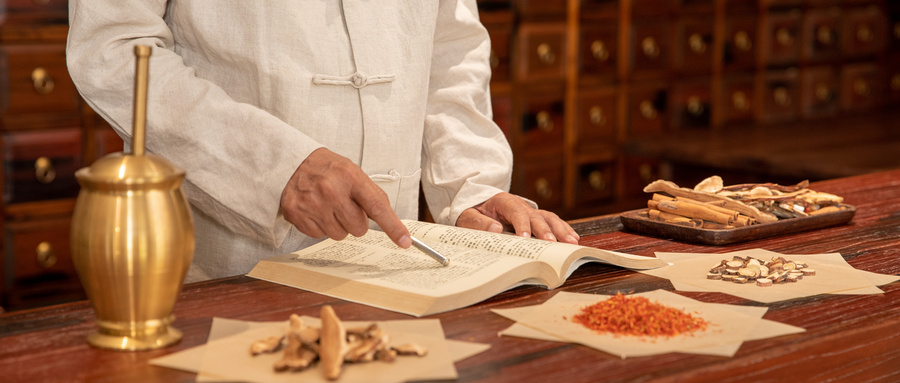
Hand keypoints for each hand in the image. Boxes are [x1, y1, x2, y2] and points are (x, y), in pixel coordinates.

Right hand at [280, 148, 410, 247]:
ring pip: (339, 235)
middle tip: (345, 206)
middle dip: (356, 221)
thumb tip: (390, 221)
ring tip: (328, 206)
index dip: (393, 227)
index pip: (377, 206)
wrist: (292, 162)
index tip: (405, 241)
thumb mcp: (353, 172)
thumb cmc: (328, 169)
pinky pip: (319, 235)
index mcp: (350, 177)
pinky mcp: (297, 214)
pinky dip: (320, 226)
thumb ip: (371, 195)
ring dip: (337, 225)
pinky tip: (315, 210)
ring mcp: (313, 204)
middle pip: (358, 228)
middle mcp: (331, 191)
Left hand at [456, 192, 578, 243]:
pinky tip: (573, 238)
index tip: (524, 238)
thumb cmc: (473, 213)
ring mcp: (530, 211)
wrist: (477, 206)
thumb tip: (496, 229)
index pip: (515, 212)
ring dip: (560, 229)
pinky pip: (552, 222)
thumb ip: (479, 223)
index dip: (521, 225)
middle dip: (545, 230)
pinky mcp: (536, 218)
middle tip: (552, 244)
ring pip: (549, 217)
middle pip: (536, 216)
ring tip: (571, 242)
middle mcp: (520, 204)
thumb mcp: (467, 216)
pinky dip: (563, 229)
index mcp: (504, 201)